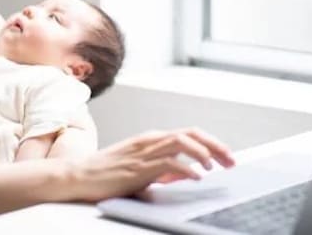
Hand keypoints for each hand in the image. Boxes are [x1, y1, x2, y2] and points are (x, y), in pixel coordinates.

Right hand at [63, 127, 235, 201]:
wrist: (79, 175)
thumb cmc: (108, 173)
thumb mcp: (141, 167)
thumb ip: (164, 168)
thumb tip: (186, 173)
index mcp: (152, 139)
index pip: (189, 134)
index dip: (212, 143)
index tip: (227, 157)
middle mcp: (150, 140)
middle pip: (190, 134)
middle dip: (215, 145)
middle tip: (231, 160)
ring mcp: (144, 152)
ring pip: (181, 142)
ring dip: (203, 153)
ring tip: (215, 166)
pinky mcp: (138, 167)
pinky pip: (168, 163)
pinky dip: (186, 169)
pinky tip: (196, 177)